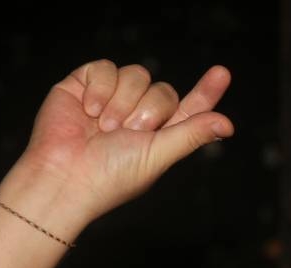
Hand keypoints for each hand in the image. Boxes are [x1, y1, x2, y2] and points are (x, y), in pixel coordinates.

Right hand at [17, 59, 233, 221]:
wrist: (63, 176)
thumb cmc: (110, 176)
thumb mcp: (158, 155)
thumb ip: (192, 134)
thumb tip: (227, 124)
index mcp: (160, 134)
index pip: (189, 108)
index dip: (206, 92)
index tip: (221, 73)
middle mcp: (138, 114)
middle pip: (163, 89)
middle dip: (149, 110)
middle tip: (128, 132)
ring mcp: (111, 98)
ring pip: (136, 75)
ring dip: (122, 101)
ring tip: (104, 127)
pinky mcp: (85, 85)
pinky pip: (105, 67)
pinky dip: (100, 88)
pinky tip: (87, 110)